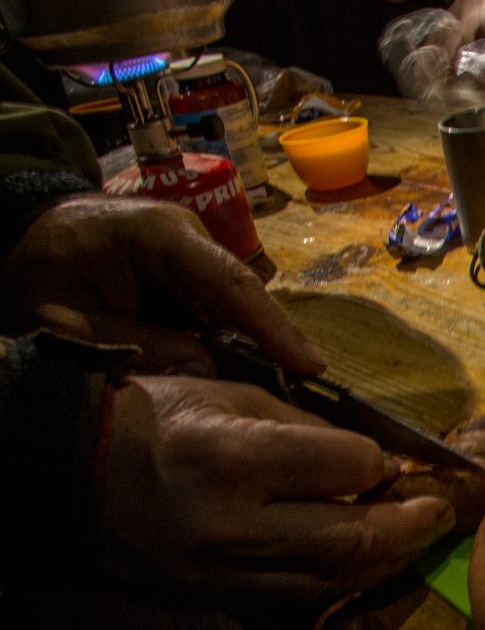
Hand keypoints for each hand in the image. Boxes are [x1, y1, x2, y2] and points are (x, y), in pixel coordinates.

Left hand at [0, 194, 323, 375]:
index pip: (229, 280)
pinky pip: (221, 317)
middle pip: (244, 296)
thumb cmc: (38, 275)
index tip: (310, 366)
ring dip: (255, 351)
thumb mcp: (67, 318)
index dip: (272, 325)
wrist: (23, 244)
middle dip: (273, 344)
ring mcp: (195, 257)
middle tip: (304, 395)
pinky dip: (234, 349)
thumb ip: (132, 342)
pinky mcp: (193, 279)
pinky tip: (252, 382)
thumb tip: (204, 366)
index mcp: (158, 233)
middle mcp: (189, 239)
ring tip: (284, 395)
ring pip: (237, 310)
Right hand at [100, 375, 456, 598]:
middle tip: (442, 514)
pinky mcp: (214, 600)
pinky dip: (339, 581)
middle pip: (353, 539)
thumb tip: (371, 456)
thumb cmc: (150, 418)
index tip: (400, 459)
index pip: (348, 467)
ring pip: (331, 580)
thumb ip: (302, 428)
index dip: (383, 462)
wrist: (64, 474)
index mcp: (236, 458)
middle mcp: (234, 525)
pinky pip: (295, 598)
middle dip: (410, 528)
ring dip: (386, 563)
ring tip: (416, 541)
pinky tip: (365, 564)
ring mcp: (223, 572)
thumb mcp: (226, 393)